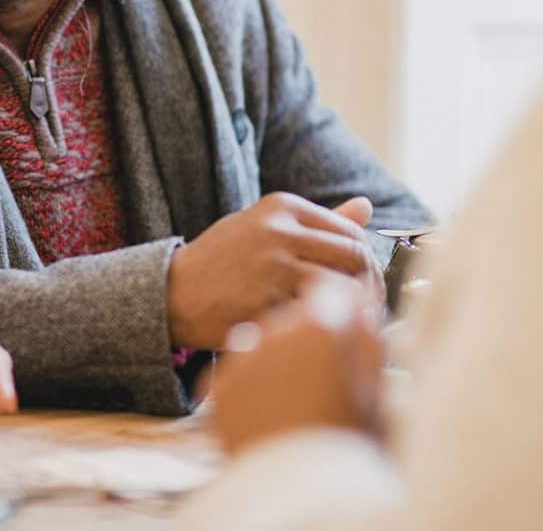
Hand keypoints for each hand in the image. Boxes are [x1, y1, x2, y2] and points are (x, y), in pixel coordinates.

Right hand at [166, 192, 379, 348]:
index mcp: (283, 206)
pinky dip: (327, 326)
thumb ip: (317, 221)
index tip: (364, 284)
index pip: (350, 231)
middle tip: (366, 310)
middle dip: (369, 286)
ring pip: (343, 286)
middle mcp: (281, 229)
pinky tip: (321, 335)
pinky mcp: (267, 298)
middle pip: (354, 257)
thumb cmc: (222, 263)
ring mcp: (274, 264)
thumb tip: (366, 206)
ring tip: (349, 324)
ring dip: (355, 310)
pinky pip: (318, 313)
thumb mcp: (264, 228)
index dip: (366, 262)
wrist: (172, 293)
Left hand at [209, 275, 383, 454]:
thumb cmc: (346, 438)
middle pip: (296, 316)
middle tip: (324, 366)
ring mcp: (244, 356)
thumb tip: (364, 302)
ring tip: (297, 395)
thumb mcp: (373, 384)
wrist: (294, 488)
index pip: (330, 289)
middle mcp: (276, 330)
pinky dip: (254, 384)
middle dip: (309, 331)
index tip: (346, 317)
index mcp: (320, 324)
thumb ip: (368, 334)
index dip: (341, 304)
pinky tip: (272, 408)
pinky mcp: (220, 385)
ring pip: (264, 343)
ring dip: (278, 357)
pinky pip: (240, 373)